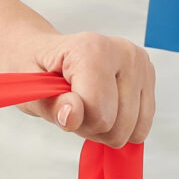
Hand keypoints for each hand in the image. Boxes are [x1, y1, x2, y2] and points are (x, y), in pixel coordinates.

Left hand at [0, 28, 155, 145]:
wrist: (44, 52)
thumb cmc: (36, 69)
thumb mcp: (30, 90)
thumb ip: (51, 105)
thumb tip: (73, 114)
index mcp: (92, 49)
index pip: (99, 112)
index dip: (76, 121)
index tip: (61, 103)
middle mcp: (124, 51)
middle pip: (118, 125)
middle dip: (92, 127)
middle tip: (73, 105)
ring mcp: (141, 64)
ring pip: (132, 129)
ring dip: (106, 128)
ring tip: (88, 105)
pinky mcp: (149, 76)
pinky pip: (142, 126)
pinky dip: (122, 126)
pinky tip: (106, 106)